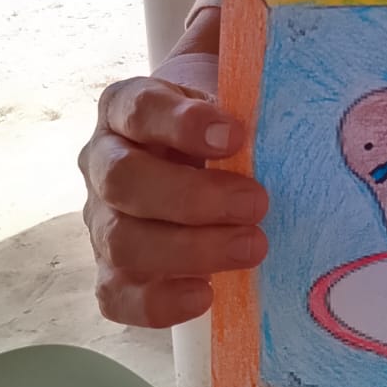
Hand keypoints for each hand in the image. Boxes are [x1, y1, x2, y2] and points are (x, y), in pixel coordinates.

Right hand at [79, 75, 268, 326]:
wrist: (203, 152)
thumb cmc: (217, 119)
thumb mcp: (228, 89)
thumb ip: (242, 83)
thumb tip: (284, 85)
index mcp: (125, 107)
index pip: (138, 108)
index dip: (182, 124)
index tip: (236, 135)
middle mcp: (102, 161)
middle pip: (122, 181)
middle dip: (193, 197)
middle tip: (258, 203)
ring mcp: (102, 219)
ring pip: (121, 242)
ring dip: (190, 250)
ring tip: (253, 246)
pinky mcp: (113, 270)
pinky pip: (116, 296)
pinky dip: (158, 302)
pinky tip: (206, 293)